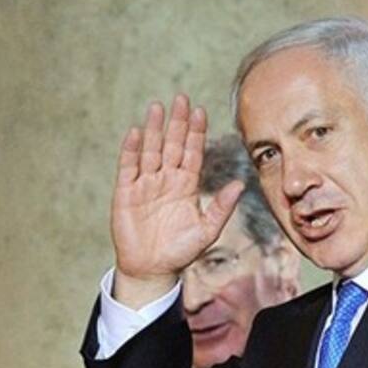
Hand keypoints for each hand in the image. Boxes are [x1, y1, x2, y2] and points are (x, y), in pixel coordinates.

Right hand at [111, 94, 243, 307]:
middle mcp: (167, 180)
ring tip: (158, 107)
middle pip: (172, 145)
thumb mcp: (207, 230)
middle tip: (182, 98)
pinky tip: (136, 133)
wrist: (152, 269)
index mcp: (186, 186)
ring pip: (151, 150)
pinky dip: (131, 150)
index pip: (192, 153)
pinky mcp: (126, 192)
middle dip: (177, 123)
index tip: (200, 111)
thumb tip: (241, 184)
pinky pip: (128, 167)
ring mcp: (145, 184)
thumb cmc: (181, 251)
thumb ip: (222, 207)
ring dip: (154, 130)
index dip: (196, 133)